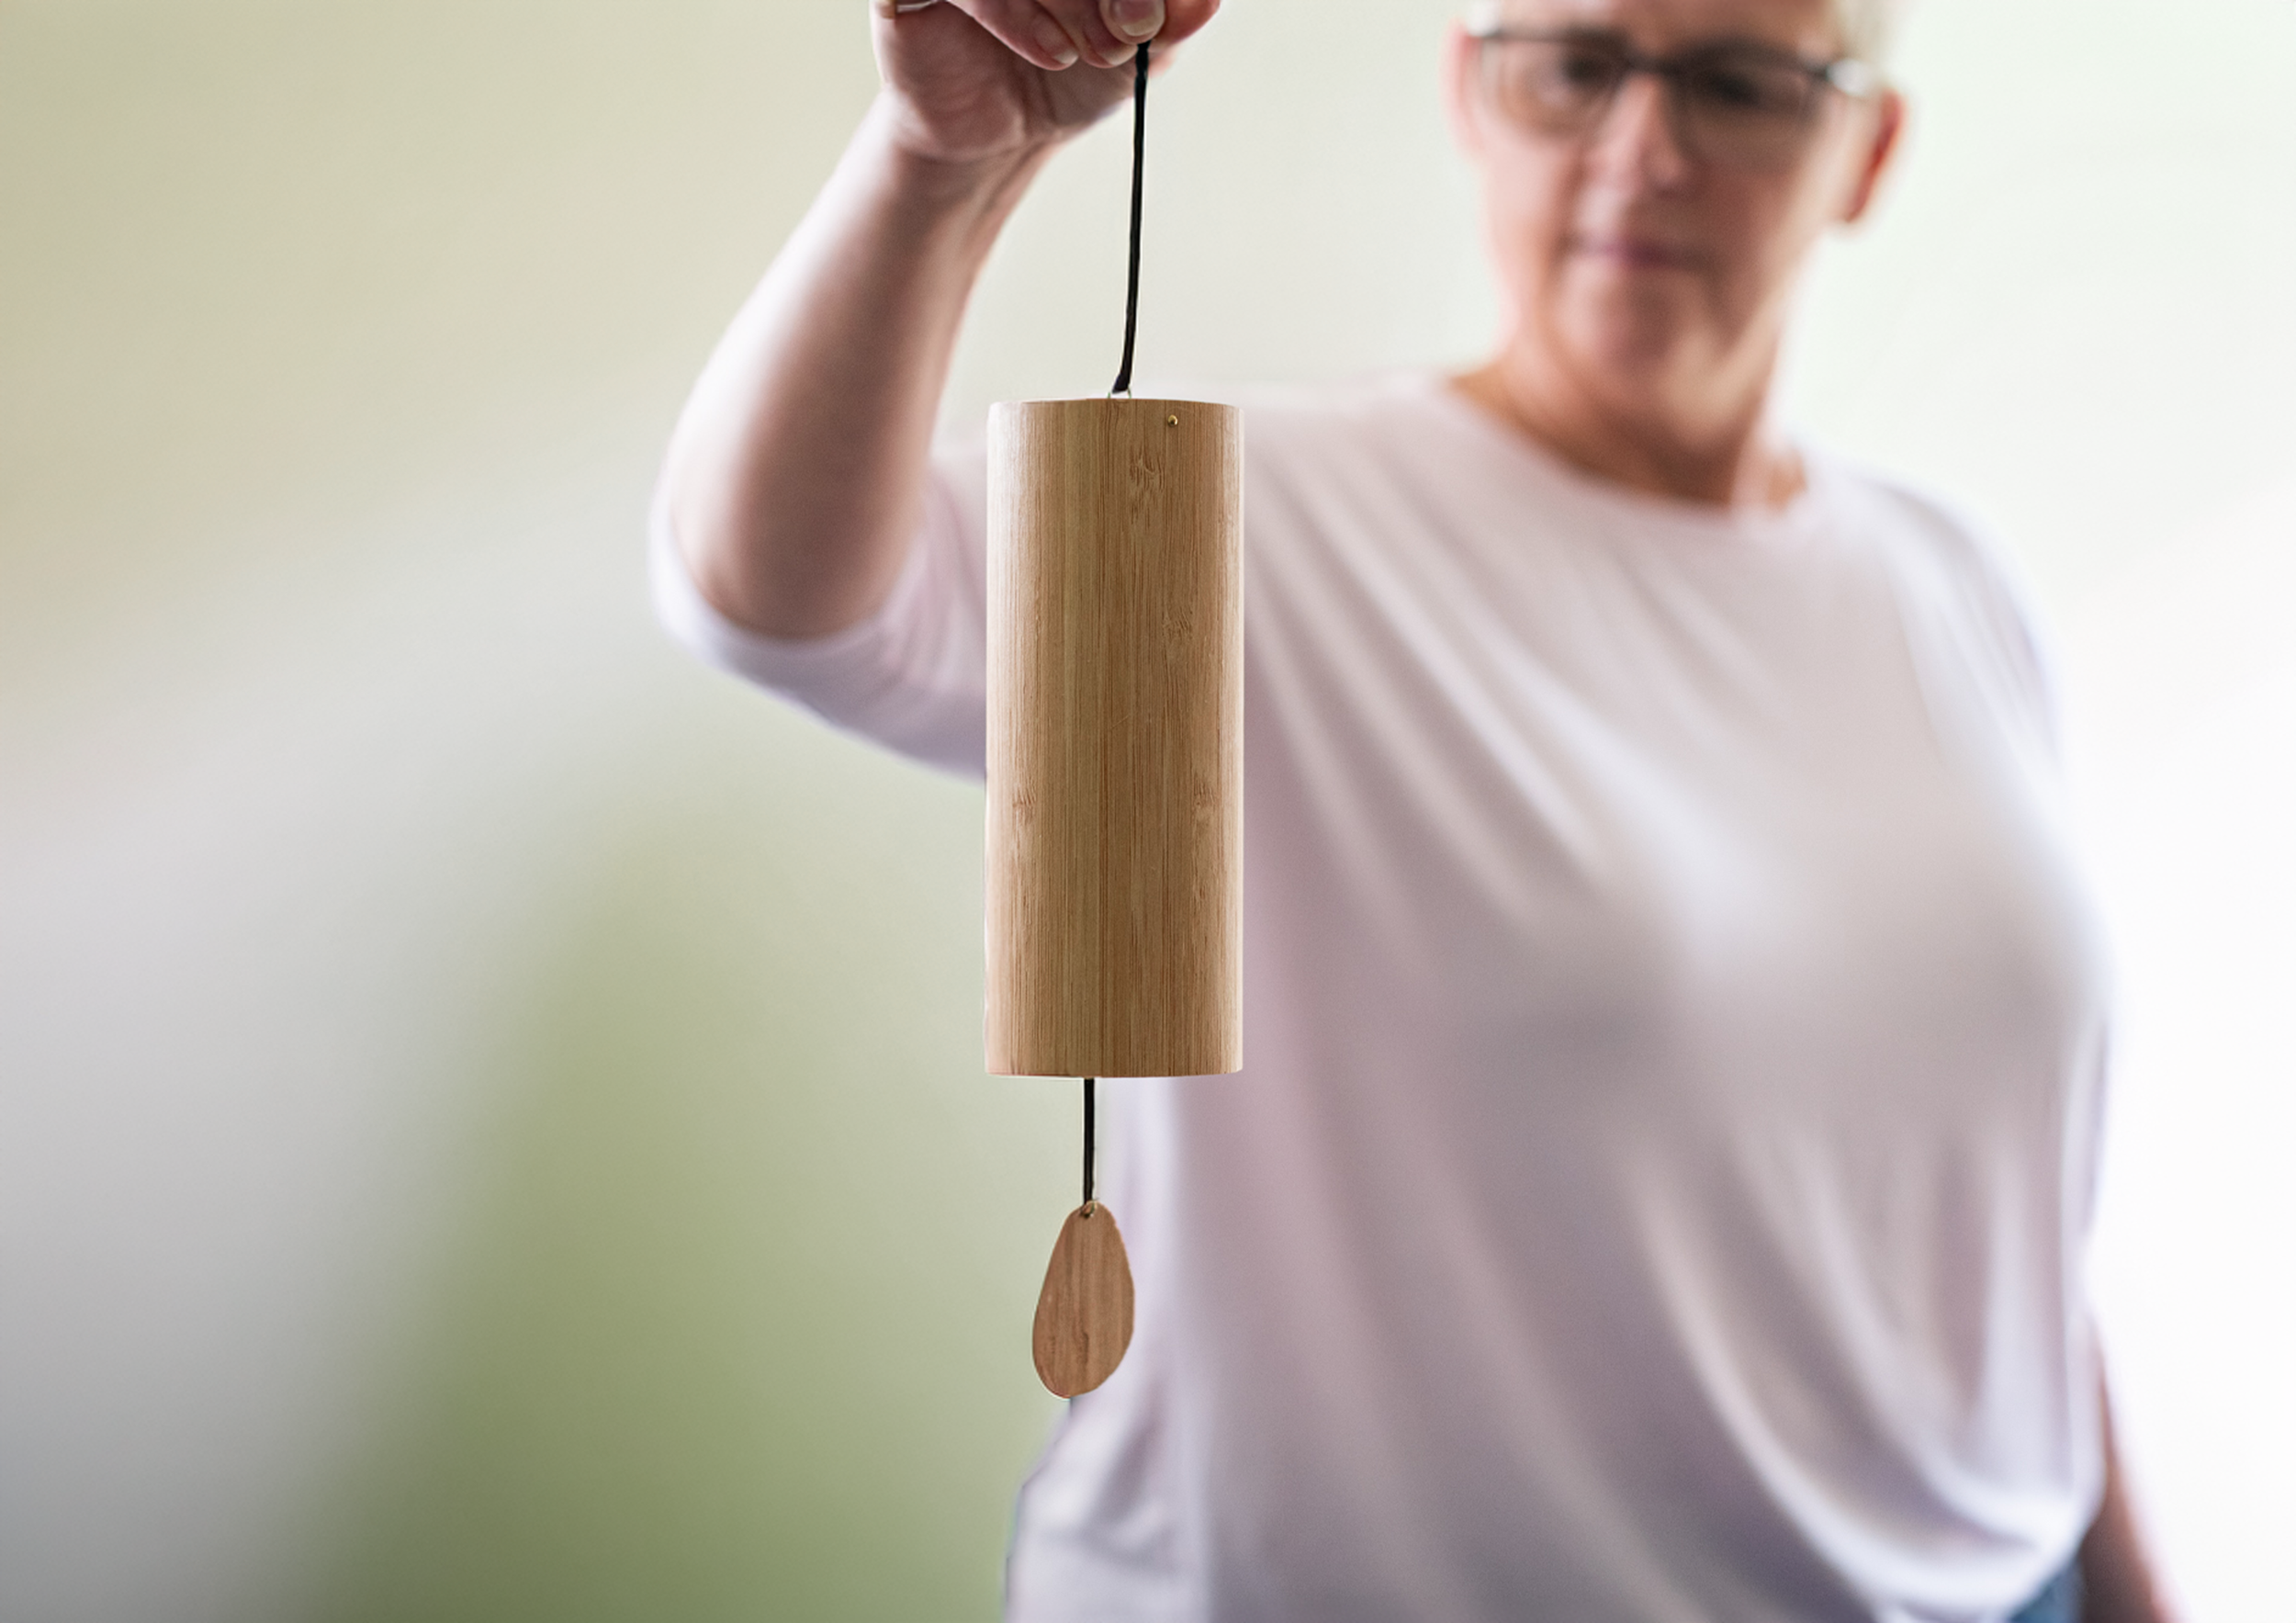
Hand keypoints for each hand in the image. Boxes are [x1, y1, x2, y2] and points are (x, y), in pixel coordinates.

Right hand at [870, 0, 1219, 166]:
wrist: (1000, 138)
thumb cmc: (1066, 70)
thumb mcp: (1137, 44)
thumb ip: (1172, 14)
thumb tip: (1207, 2)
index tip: (1155, 12)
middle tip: (1138, 26)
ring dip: (1074, 2)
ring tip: (1101, 51)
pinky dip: (1016, 15)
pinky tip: (1054, 54)